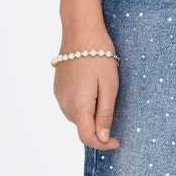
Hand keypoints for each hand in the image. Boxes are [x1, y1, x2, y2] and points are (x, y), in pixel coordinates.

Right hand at [54, 31, 121, 148]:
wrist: (80, 31)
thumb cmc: (99, 56)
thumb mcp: (109, 86)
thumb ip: (105, 114)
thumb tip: (102, 139)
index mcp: (79, 105)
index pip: (87, 137)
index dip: (103, 144)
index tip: (117, 141)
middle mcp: (64, 104)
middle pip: (82, 128)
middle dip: (99, 128)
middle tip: (114, 107)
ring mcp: (59, 96)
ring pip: (76, 118)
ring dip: (90, 117)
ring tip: (103, 94)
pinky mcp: (58, 89)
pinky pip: (71, 107)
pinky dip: (83, 107)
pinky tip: (92, 90)